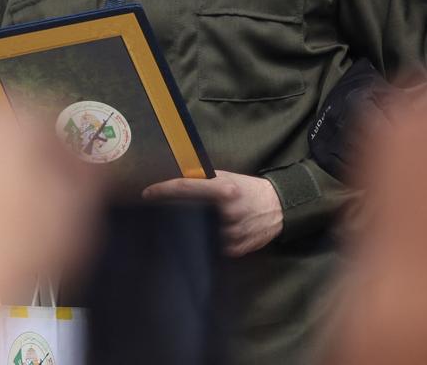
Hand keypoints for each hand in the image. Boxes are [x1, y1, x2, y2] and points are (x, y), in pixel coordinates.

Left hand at [143, 171, 282, 256]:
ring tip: (205, 223)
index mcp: (224, 191)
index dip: (163, 191)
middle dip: (178, 215)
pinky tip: (216, 234)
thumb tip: (175, 185)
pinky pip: (213, 247)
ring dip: (195, 230)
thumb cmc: (248, 189)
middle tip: (173, 213)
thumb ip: (204, 182)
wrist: (279, 206)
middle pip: (188, 217)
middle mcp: (227, 213)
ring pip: (199, 234)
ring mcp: (232, 233)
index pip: (185, 189)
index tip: (147, 193)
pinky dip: (210, 241)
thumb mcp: (227, 178)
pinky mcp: (235, 249)